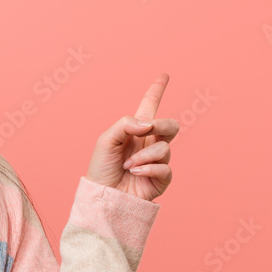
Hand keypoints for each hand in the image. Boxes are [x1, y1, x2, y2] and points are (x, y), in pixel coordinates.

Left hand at [84, 72, 177, 200]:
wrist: (104, 196)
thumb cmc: (101, 168)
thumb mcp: (106, 140)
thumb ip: (126, 125)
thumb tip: (148, 123)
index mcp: (135, 130)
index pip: (149, 106)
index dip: (156, 90)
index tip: (164, 75)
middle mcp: (149, 143)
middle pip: (170, 124)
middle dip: (162, 124)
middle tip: (147, 130)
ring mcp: (157, 160)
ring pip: (165, 147)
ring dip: (145, 155)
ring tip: (129, 165)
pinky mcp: (162, 178)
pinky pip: (165, 167)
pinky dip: (149, 168)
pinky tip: (136, 173)